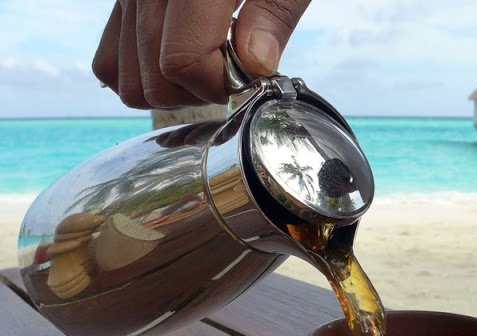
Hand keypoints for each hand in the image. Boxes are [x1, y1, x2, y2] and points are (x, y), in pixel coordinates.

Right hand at [92, 0, 311, 108]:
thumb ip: (273, 13)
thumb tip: (254, 64)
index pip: (182, 62)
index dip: (220, 84)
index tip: (248, 76)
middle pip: (154, 82)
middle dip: (198, 91)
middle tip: (231, 71)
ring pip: (126, 80)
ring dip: (171, 89)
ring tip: (206, 63)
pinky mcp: (118, 0)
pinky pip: (110, 61)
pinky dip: (143, 74)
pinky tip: (179, 57)